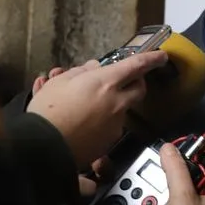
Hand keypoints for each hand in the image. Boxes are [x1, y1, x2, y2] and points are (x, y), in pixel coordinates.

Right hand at [26, 51, 167, 167]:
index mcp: (106, 83)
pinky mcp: (110, 141)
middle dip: (135, 83)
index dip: (152, 58)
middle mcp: (117, 103)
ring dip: (112, 104)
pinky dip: (102, 123)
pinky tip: (83, 124)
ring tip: (86, 106)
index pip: (137, 65)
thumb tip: (95, 68)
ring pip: (122, 109)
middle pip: (139, 89)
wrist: (43, 149)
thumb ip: (81, 73)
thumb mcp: (59, 83)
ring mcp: (116, 124)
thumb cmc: (48, 112)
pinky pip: (111, 127)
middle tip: (123, 81)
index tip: (161, 56)